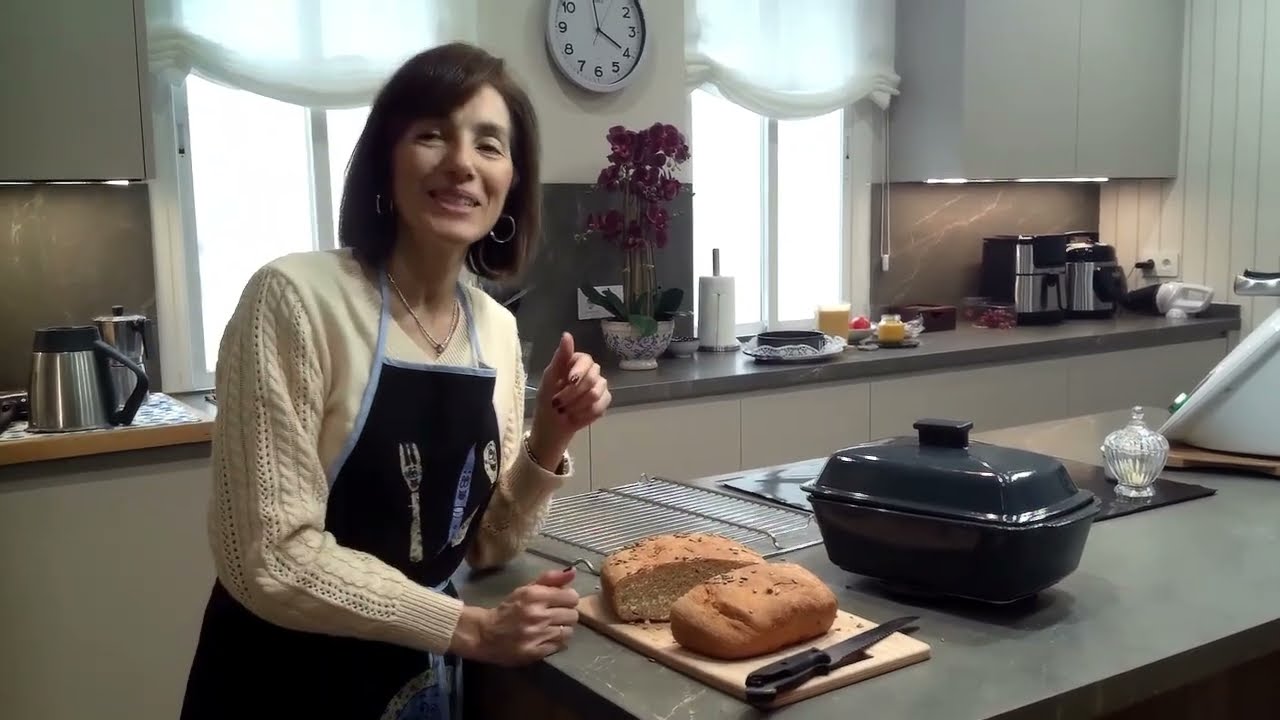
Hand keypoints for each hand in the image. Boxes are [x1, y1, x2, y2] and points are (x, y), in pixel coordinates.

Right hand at [450, 568, 579, 665]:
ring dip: (562, 629)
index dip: (568, 599)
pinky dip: (556, 642)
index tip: (561, 602)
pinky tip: (546, 638)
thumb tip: (573, 571)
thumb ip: (550, 579)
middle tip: (555, 616)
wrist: (485, 634)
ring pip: (568, 632)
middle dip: (566, 614)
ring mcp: (536, 635)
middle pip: (572, 615)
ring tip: (551, 628)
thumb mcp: (526, 589)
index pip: (571, 597)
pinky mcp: (534, 652)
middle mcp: (536, 614)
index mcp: (534, 595)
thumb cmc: (508, 609)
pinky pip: (559, 646)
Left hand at [529, 333, 610, 465]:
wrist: (552, 426)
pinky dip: (585, 414)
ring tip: (565, 410)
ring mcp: (600, 387)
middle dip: (573, 393)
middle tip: (559, 402)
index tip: (569, 380)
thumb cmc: (547, 400)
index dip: (579, 370)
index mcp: (576, 362)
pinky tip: (575, 416)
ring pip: (596, 393)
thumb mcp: (549, 378)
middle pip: (593, 377)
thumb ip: (560, 357)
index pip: (586, 359)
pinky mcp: (604, 402)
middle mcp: (591, 372)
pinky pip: (600, 406)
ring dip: (577, 405)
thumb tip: (567, 334)